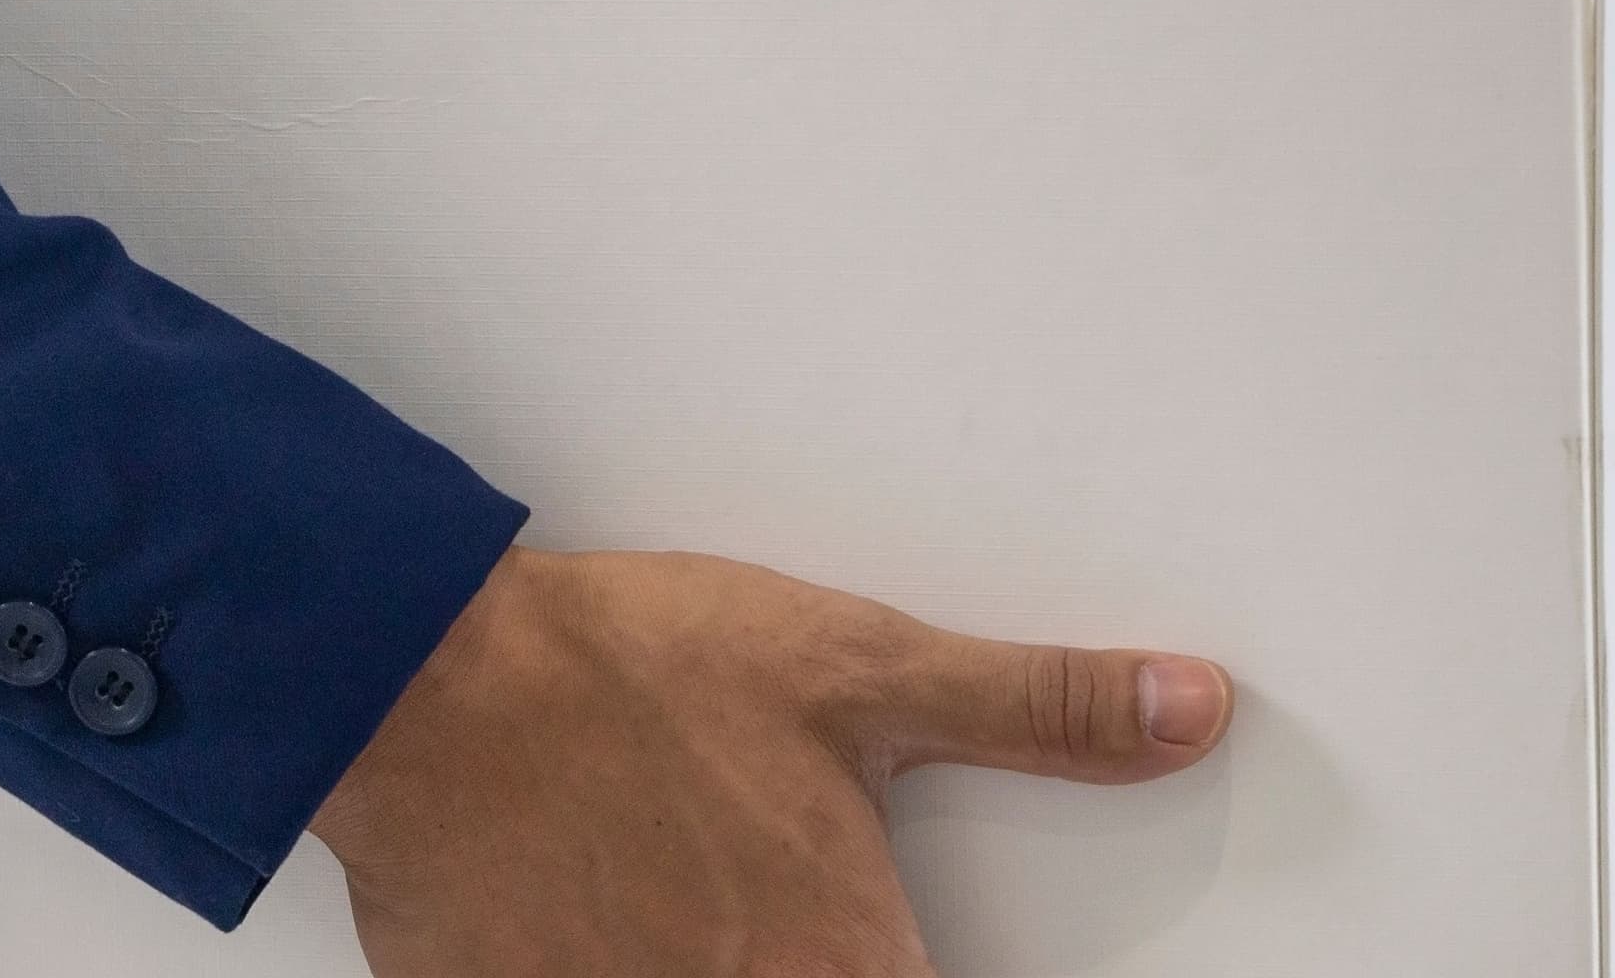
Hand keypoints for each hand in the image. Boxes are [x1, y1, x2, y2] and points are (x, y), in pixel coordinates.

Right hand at [310, 547, 1231, 975]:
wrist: (426, 678)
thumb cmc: (630, 671)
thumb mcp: (859, 666)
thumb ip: (1036, 708)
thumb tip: (1188, 710)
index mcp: (843, 965)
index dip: (910, 968)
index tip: (892, 943)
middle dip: (800, 959)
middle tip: (758, 895)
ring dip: (698, 964)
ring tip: (672, 900)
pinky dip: (595, 969)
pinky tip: (591, 920)